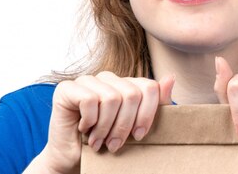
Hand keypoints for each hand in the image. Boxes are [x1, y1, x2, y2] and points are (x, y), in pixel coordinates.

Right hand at [32, 72, 174, 173]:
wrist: (75, 161)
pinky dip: (89, 121)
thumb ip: (156, 102)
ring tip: (99, 141)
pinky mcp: (67, 89)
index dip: (147, 114)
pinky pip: (89, 100)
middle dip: (124, 126)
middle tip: (114, 144)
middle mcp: (107, 78)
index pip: (149, 87)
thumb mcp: (138, 127)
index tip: (138, 136)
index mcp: (125, 84)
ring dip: (105, 128)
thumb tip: (171, 77)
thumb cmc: (107, 143)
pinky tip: (85, 129)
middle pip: (131, 94)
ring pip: (111, 98)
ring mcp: (87, 80)